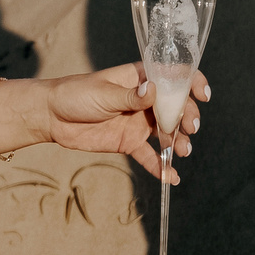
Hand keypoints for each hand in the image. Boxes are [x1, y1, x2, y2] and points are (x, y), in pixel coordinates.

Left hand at [24, 65, 209, 181]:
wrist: (51, 117)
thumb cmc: (75, 95)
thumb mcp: (103, 93)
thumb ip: (130, 96)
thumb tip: (153, 90)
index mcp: (140, 79)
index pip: (172, 76)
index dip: (191, 83)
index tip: (203, 94)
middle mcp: (144, 100)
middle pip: (174, 107)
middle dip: (186, 117)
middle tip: (189, 128)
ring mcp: (138, 122)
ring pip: (166, 132)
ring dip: (178, 141)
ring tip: (183, 151)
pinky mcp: (128, 142)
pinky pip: (149, 155)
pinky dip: (161, 167)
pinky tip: (172, 178)